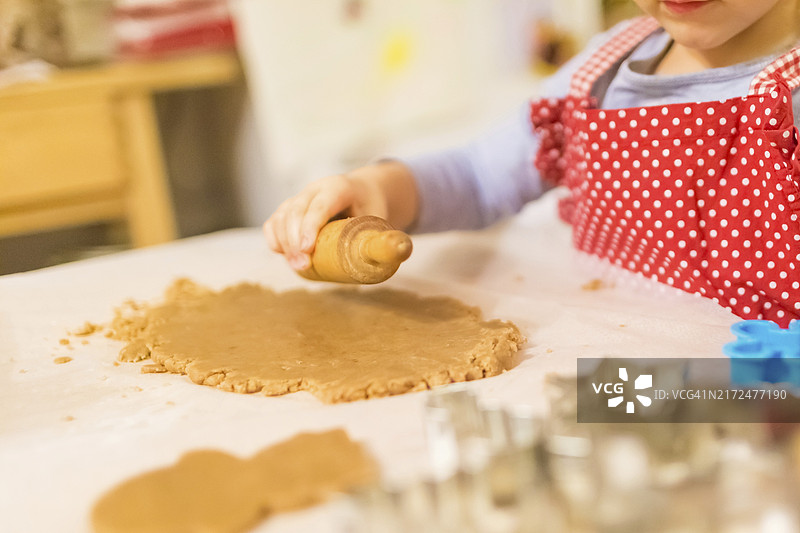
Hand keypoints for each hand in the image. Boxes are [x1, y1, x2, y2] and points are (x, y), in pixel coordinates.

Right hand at [263, 172, 388, 270]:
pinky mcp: (290, 209)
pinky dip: (274, 238)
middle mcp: (315, 189)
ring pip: (282, 216)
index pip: (320, 205)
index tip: (308, 249)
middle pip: (296, 211)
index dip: (311, 226)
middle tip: (303, 266)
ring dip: (284, 243)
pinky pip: (274, 221)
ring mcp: (300, 197)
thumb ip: (382, 235)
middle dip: (295, 240)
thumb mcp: (380, 217)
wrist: (363, 191)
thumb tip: (395, 253)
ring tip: (297, 267)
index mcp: (338, 187)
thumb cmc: (371, 206)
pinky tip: (282, 254)